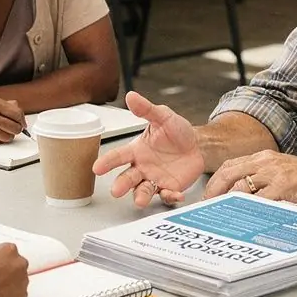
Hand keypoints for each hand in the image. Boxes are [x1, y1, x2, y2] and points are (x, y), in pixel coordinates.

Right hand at [0, 89, 25, 142]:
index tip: (22, 123)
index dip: (22, 120)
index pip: (17, 114)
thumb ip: (7, 105)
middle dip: (17, 129)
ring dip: (8, 135)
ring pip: (8, 137)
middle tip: (14, 128)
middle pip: (15, 127)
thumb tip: (20, 115)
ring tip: (2, 131)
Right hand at [0, 244, 28, 296]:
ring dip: (10, 282)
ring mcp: (23, 281)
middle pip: (16, 264)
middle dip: (7, 269)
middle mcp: (20, 264)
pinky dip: (11, 295)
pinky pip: (18, 294)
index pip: (8, 250)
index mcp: (9, 250)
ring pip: (19, 279)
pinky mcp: (22, 296)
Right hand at [93, 91, 204, 206]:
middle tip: (116, 191)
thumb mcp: (163, 116)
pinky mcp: (169, 187)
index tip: (97, 168)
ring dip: (140, 196)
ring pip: (143, 190)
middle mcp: (142, 167)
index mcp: (137, 150)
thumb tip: (131, 96)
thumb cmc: (176, 131)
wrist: (198, 144)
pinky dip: (169, 196)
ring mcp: (155, 179)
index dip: (107, 162)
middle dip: (121, 185)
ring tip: (140, 201)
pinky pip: (167, 195)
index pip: (117, 156)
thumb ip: (147, 109)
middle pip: (127, 178)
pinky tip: (174, 194)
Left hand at [203, 152, 296, 206]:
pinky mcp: (284, 186)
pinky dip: (248, 207)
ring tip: (220, 212)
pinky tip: (242, 216)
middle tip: (207, 204)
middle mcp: (265, 162)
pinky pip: (260, 198)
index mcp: (264, 157)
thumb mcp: (282, 172)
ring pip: (241, 184)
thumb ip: (263, 180)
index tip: (208, 194)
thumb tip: (244, 196)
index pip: (231, 165)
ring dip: (227, 200)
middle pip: (229, 172)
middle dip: (214, 189)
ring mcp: (274, 173)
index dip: (216, 180)